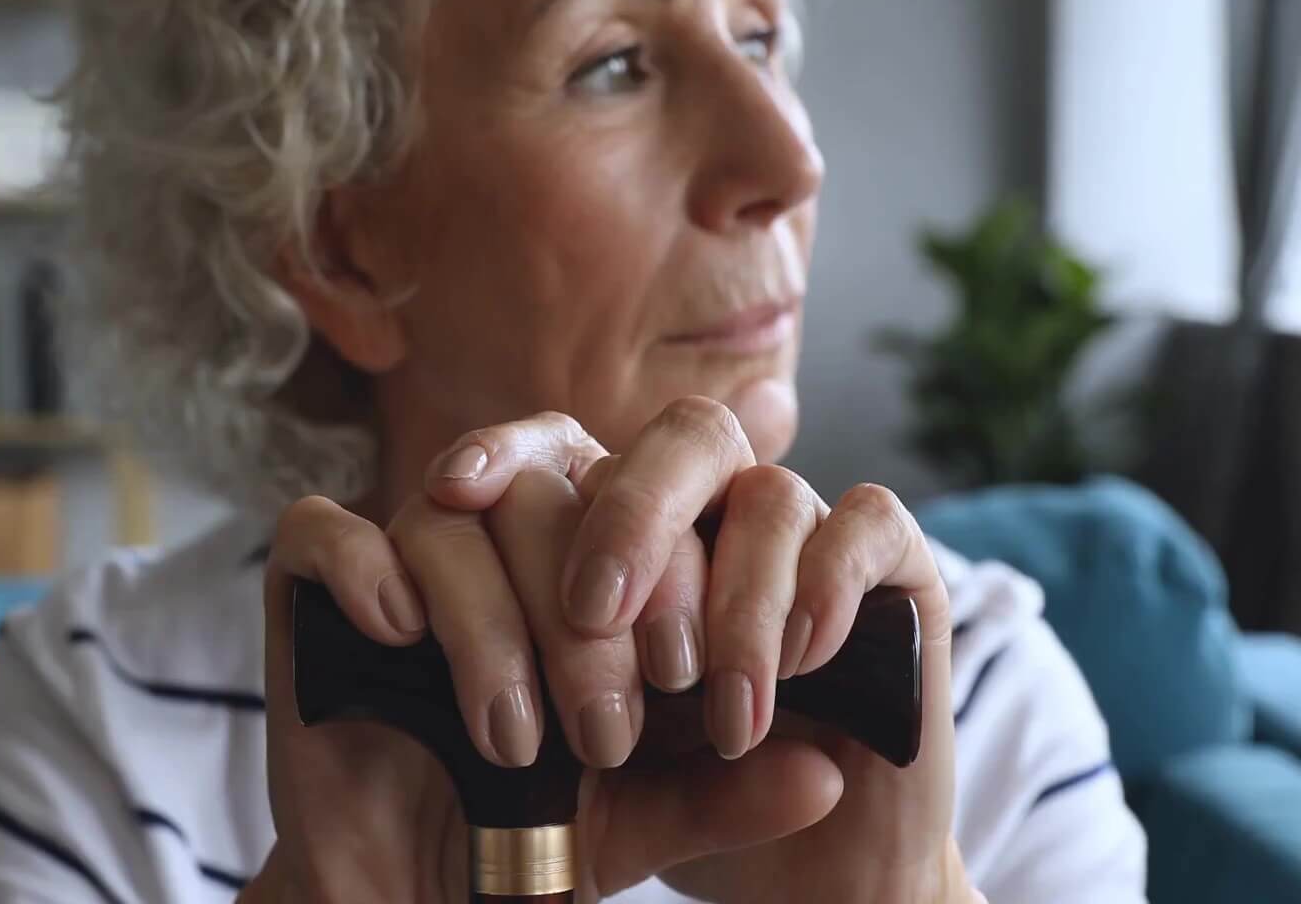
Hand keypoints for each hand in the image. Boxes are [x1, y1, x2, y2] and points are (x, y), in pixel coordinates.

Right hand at [257, 405, 846, 902]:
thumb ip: (729, 791)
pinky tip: (400, 633)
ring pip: (446, 519)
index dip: (675, 568)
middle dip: (587, 618)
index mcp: (585, 562)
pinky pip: (322, 534)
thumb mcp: (645, 816)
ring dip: (489, 624)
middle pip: (547, 499)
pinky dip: (362, 568)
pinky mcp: (310, 593)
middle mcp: (494, 541)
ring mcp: (398, 558)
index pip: (637, 496)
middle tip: (606, 730)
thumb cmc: (533, 837)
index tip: (693, 678)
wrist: (412, 895)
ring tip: (514, 739)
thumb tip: (829, 777)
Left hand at [427, 396, 979, 903]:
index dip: (510, 448)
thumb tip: (404, 614)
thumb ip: (509, 679)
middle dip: (629, 517)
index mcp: (630, 531)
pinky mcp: (896, 570)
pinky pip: (869, 523)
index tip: (449, 490)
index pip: (572, 444)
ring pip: (769, 493)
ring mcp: (811, 533)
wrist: (809, 881)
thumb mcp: (571, 748)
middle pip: (677, 441)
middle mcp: (719, 512)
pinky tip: (799, 659)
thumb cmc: (676, 798)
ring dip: (732, 601)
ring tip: (714, 710)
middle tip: (594, 611)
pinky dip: (828, 583)